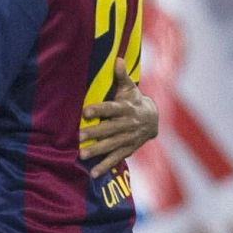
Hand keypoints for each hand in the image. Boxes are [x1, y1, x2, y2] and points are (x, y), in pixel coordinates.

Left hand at [80, 59, 157, 176]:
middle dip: (95, 133)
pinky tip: (93, 173)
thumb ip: (121, 76)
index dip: (100, 110)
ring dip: (98, 151)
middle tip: (79, 136)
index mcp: (127, 108)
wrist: (153, 119)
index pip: (112, 108)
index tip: (86, 111)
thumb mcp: (129, 88)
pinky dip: (105, 166)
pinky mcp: (128, 149)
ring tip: (82, 155)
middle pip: (110, 129)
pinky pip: (116, 158)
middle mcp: (128, 125)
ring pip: (112, 145)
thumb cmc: (134, 100)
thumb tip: (117, 59)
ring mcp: (129, 138)